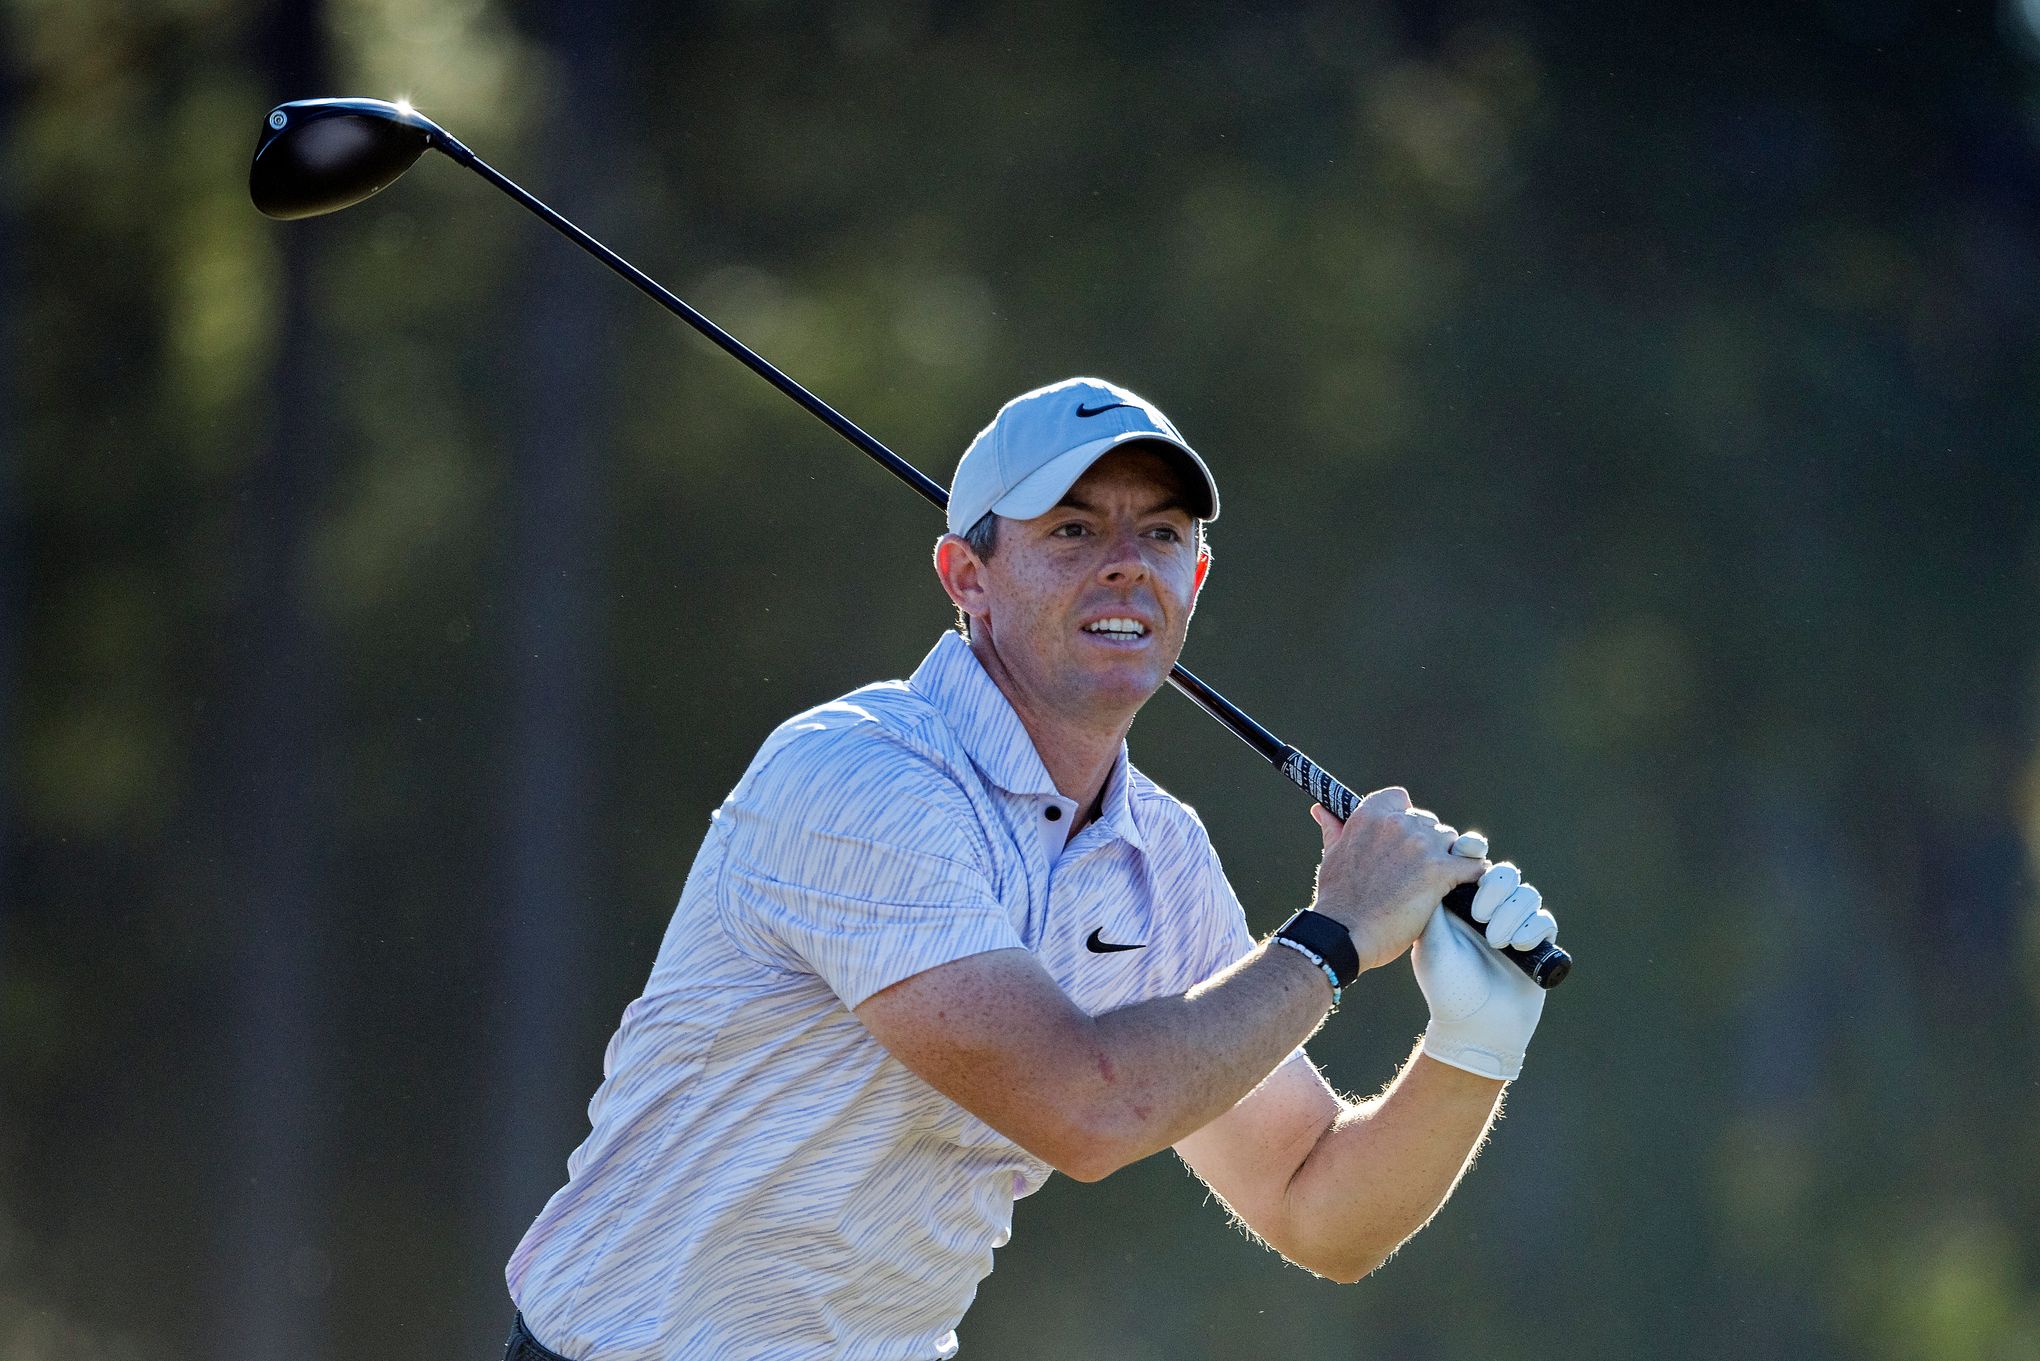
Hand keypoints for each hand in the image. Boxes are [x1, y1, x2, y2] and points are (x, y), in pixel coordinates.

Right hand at [1308, 787, 1488, 973]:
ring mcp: (1421, 845)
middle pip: (1430, 823)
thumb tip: (1321, 810)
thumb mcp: (1331, 855)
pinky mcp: (1440, 871)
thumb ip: (1334, 828)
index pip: (1401, 798)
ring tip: (1437, 884)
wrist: (1344, 933)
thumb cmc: (1337, 899)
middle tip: (1416, 872)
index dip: (1405, 817)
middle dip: (1427, 844)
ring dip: (1448, 859)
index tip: (1400, 838)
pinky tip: (1465, 887)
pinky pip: (1473, 865)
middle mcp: (1397, 823)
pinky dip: (1473, 875)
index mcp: (1370, 815)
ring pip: (1453, 842)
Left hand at [1414, 862, 1557, 1080]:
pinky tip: (1517, 945)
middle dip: (1495, 888)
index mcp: (1459, 903)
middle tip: (1478, 915)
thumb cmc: (1446, 984)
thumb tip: (1435, 860)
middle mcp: (1488, 909)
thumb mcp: (1429, 940)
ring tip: (1494, 942)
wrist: (1475, 1026)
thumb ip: (1433, 900)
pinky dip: (1532, 928)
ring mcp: (1515, 925)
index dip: (1472, 850)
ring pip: (1526, 895)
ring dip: (1511, 914)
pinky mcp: (1538, 943)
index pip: (1470, 863)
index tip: (1470, 848)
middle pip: (1504, 873)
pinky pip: (1545, 920)